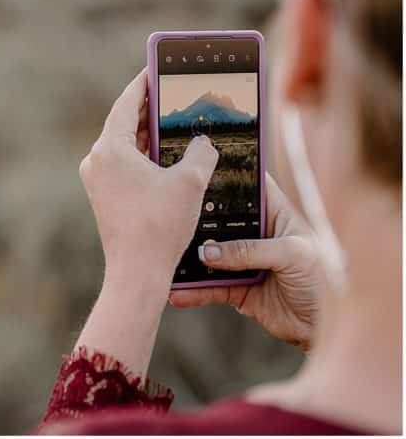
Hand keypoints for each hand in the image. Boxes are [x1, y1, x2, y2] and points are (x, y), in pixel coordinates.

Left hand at [72, 68, 219, 378]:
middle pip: (125, 122)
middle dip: (150, 108)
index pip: (127, 102)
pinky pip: (124, 164)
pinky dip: (144, 156)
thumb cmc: (159, 226)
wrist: (136, 273)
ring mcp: (97, 179)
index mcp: (110, 148)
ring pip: (125, 145)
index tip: (157, 68)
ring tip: (176, 122)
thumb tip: (204, 142)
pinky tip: (167, 157)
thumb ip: (200, 153)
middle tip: (173, 93)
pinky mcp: (103, 196)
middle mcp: (97, 160)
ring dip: (149, 134)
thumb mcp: (189, 182)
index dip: (145, 83)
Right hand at [168, 174, 321, 351]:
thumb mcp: (293, 254)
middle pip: (219, 220)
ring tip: (166, 258)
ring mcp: (245, 261)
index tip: (197, 168)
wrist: (329, 328)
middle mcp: (256, 234)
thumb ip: (250, 250)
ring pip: (209, 255)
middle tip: (168, 216)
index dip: (227, 176)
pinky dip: (193, 290)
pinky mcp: (237, 289)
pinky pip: (210, 286)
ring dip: (189, 258)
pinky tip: (178, 292)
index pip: (249, 186)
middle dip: (195, 219)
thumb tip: (209, 252)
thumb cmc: (326, 280)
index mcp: (275, 214)